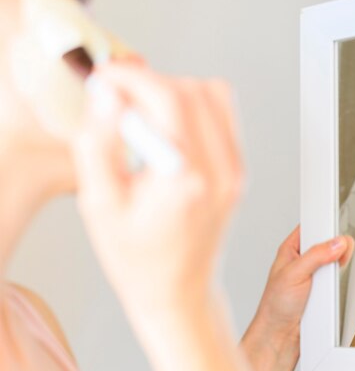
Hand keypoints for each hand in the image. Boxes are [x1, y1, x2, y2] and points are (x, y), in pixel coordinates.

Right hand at [73, 61, 241, 313]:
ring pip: (214, 94)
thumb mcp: (100, 205)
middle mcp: (221, 171)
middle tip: (119, 100)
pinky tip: (170, 129)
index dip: (131, 78)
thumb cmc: (139, 260)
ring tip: (145, 116)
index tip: (106, 80)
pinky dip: (195, 106)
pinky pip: (225, 116)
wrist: (180, 292)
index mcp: (186, 180)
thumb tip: (108, 95)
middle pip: (192, 90)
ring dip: (174, 91)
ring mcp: (236, 170)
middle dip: (150, 83)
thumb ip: (99, 143)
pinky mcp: (239, 171)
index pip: (168, 99)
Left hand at [255, 226, 353, 342]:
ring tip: (327, 280)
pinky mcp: (323, 290)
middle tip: (335, 259)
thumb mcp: (293, 274)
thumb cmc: (274, 306)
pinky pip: (338, 281)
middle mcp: (303, 261)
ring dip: (336, 270)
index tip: (335, 233)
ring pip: (336, 263)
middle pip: (329, 244)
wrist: (280, 336)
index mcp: (291, 250)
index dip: (325, 227)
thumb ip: (316, 256)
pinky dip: (339, 285)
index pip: (312, 227)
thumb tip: (335, 244)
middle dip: (335, 250)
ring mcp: (314, 275)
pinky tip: (331, 290)